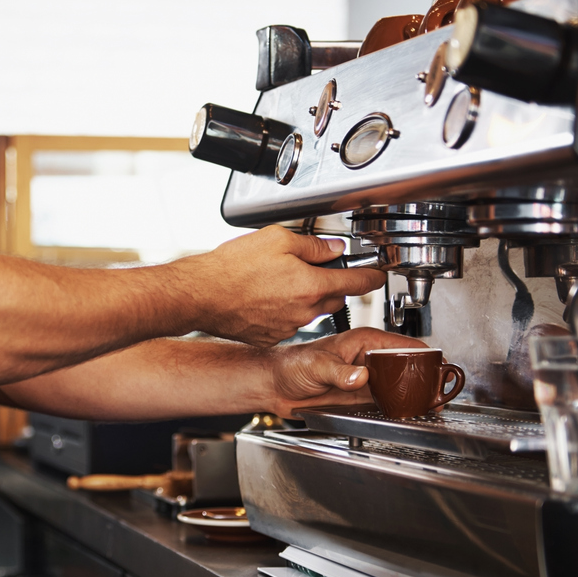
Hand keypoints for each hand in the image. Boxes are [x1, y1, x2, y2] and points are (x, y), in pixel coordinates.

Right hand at [174, 226, 385, 346]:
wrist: (201, 295)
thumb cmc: (232, 268)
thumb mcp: (277, 240)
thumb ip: (312, 245)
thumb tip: (331, 249)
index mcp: (311, 285)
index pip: (356, 282)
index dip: (371, 277)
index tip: (377, 275)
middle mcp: (304, 311)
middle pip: (334, 297)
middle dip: (331, 283)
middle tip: (312, 268)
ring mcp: (287, 327)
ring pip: (310, 310)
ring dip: (304, 296)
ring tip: (277, 281)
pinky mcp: (270, 336)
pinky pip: (288, 322)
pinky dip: (284, 310)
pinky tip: (264, 297)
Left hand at [264, 328, 428, 417]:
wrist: (275, 385)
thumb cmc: (290, 365)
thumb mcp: (316, 365)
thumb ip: (339, 372)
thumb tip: (361, 378)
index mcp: (363, 341)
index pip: (404, 344)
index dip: (425, 356)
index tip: (439, 369)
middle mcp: (368, 358)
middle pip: (407, 366)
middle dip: (423, 378)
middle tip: (436, 394)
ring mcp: (366, 377)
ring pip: (399, 384)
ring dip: (412, 394)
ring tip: (427, 405)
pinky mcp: (360, 395)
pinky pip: (386, 400)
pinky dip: (397, 406)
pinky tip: (405, 412)